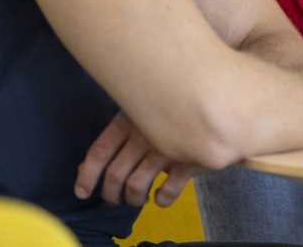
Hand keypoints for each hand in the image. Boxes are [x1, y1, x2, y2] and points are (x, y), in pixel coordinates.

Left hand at [76, 112, 201, 207]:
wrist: (220, 102)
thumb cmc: (175, 107)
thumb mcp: (141, 114)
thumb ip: (116, 138)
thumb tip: (83, 167)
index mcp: (129, 119)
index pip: (98, 152)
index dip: (87, 176)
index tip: (83, 192)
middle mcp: (145, 134)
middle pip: (115, 174)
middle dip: (110, 194)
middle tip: (113, 200)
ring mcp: (167, 147)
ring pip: (136, 185)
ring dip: (133, 199)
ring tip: (137, 199)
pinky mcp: (189, 159)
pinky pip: (167, 190)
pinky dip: (161, 199)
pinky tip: (160, 197)